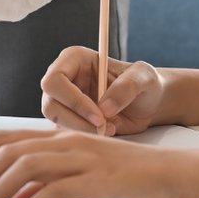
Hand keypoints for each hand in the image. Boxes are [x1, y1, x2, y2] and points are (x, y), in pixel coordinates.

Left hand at [0, 129, 198, 197]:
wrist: (177, 173)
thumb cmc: (135, 176)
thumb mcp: (84, 175)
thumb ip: (47, 182)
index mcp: (61, 136)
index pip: (3, 137)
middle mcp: (66, 141)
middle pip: (5, 151)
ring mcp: (80, 157)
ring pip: (21, 167)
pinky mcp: (94, 178)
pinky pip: (49, 191)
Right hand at [39, 46, 163, 135]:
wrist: (147, 104)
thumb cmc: (145, 83)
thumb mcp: (144, 78)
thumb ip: (127, 87)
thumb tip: (105, 107)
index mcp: (74, 59)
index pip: (54, 80)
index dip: (73, 100)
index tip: (100, 115)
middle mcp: (63, 80)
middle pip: (50, 104)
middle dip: (77, 121)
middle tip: (104, 128)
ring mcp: (63, 102)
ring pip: (56, 122)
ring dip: (82, 131)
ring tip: (110, 129)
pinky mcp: (68, 121)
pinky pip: (65, 134)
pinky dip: (84, 138)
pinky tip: (106, 133)